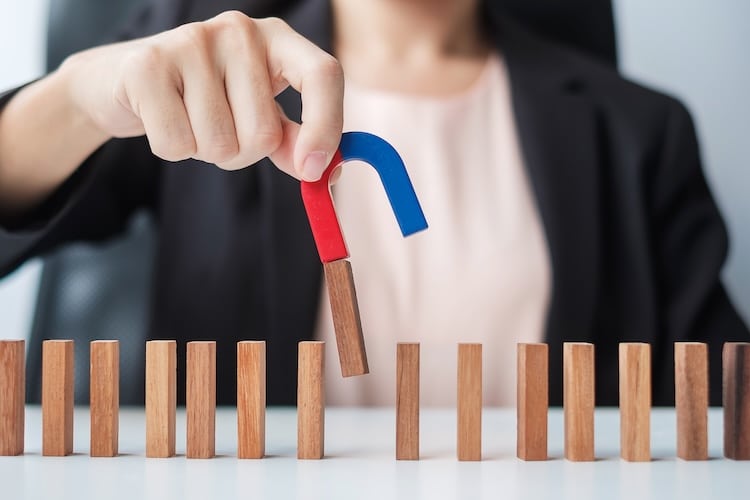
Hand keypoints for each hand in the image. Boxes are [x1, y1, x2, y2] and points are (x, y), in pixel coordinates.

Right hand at [62, 11, 343, 180]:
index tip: (311, 171)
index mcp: (277, 39)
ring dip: (205, 152)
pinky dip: (172, 149)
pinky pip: (177, 144)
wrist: (125, 80)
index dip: (326, 127)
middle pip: (263, 133)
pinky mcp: (148, 64)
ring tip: (189, 121)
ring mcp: (192, 41)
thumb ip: (291, 140)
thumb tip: (321, 170)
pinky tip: (161, 119)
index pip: (323, 75)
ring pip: (220, 144)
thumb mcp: (257, 113)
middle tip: (220, 131)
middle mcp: (239, 30)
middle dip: (241, 153)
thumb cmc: (204, 99)